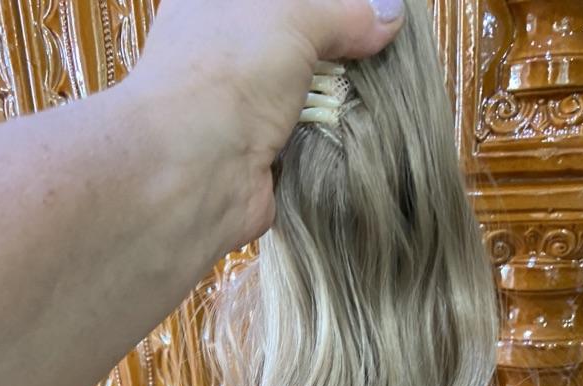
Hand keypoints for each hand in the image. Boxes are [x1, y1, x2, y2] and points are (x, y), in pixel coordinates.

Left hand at [125, 0, 404, 249]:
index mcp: (214, 4)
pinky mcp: (256, 159)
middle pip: (293, 43)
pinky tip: (361, 133)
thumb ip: (344, 13)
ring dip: (337, 98)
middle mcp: (222, 56)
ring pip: (302, 95)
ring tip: (382, 92)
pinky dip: (329, 140)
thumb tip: (389, 16)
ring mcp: (238, 111)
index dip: (320, 5)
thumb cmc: (229, 73)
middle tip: (383, 47)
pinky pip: (304, 141)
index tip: (366, 10)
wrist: (193, 172)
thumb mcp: (294, 16)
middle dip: (337, 47)